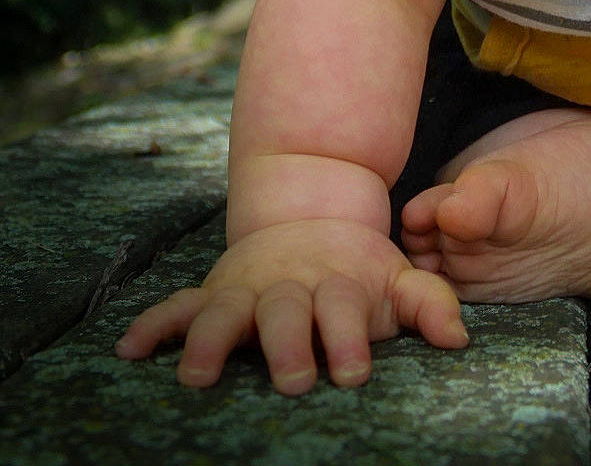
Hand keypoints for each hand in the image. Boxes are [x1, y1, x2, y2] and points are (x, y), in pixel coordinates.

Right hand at [115, 217, 467, 393]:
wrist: (309, 214)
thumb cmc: (357, 270)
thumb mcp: (397, 279)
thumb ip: (428, 304)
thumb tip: (459, 339)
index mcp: (336, 282)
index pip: (343, 310)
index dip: (348, 340)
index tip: (352, 373)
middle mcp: (288, 284)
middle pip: (284, 313)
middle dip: (286, 344)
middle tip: (291, 379)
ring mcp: (247, 286)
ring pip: (225, 311)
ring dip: (211, 341)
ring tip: (197, 375)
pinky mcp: (214, 291)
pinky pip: (177, 307)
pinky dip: (153, 325)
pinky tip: (128, 349)